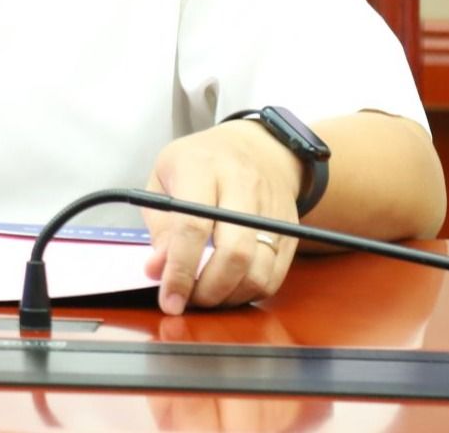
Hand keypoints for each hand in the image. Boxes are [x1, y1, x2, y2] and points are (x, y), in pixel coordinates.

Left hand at [143, 121, 303, 314]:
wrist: (257, 148)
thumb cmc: (200, 164)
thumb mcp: (164, 178)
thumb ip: (160, 226)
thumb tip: (158, 270)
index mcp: (202, 167)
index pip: (192, 225)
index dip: (179, 270)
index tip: (168, 299)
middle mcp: (242, 185)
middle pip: (233, 252)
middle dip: (208, 289)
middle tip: (188, 300)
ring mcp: (271, 209)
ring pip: (258, 271)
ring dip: (229, 296)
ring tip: (206, 296)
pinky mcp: (290, 230)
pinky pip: (274, 276)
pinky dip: (250, 293)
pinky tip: (229, 290)